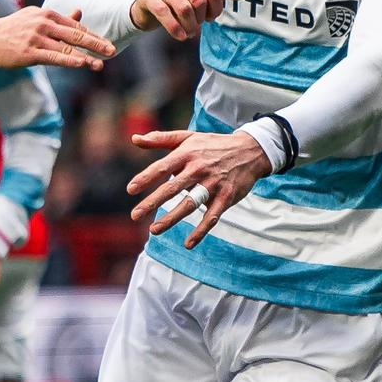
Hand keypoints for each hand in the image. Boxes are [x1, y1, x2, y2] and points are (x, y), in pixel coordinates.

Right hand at [0, 7, 113, 71]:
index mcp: (46, 14)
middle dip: (96, 43)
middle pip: (75, 34)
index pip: (75, 26)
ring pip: (66, 47)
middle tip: (112, 50)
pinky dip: (70, 60)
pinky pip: (54, 57)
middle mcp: (43, 23)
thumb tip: (80, 13)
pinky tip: (82, 64)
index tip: (106, 44)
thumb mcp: (35, 19)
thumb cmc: (11, 31)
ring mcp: (36, 38)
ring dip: (86, 56)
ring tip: (101, 64)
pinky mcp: (29, 52)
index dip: (92, 35)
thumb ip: (59, 19)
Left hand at [128, 129, 270, 249]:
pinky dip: (201, 231)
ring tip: (154, 230)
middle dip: (153, 202)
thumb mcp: (187, 137)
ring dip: (172, 218)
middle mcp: (199, 168)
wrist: (250, 151)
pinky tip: (188, 243)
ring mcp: (213, 184)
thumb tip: (134, 139)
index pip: (162, 167)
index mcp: (187, 153)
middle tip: (135, 215)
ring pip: (190, 204)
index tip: (130, 190)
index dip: (146, 178)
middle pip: (172, 187)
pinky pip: (212, 216)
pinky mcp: (226, 197)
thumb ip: (160, 139)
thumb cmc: (212, 145)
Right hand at [130, 0, 252, 40]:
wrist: (149, 6)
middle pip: (199, 1)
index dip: (216, 9)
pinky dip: (176, 29)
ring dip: (190, 26)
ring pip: (184, 9)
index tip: (211, 17)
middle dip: (201, 18)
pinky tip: (181, 36)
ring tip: (190, 31)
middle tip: (198, 25)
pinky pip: (165, 14)